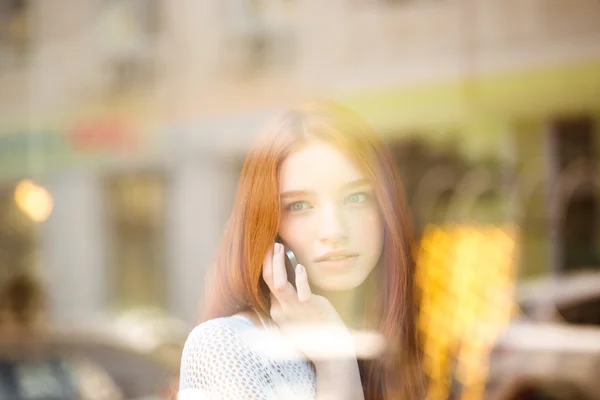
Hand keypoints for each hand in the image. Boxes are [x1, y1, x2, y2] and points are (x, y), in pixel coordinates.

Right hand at [262, 243, 354, 361]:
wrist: (329, 350)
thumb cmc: (314, 330)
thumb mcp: (295, 316)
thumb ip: (289, 299)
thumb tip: (289, 275)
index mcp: (277, 311)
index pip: (267, 285)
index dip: (268, 266)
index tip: (270, 252)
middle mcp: (281, 310)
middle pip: (268, 281)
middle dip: (267, 260)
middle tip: (270, 244)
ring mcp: (294, 309)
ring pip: (278, 284)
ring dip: (276, 264)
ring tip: (278, 247)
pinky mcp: (310, 308)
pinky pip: (302, 292)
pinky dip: (300, 278)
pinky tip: (301, 267)